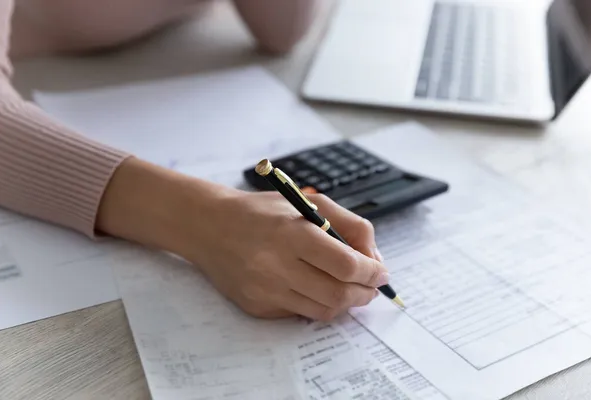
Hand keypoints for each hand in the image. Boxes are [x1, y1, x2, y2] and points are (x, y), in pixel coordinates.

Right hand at [186, 190, 389, 320]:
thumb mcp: (308, 203)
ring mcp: (265, 290)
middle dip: (364, 293)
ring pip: (322, 310)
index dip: (372, 272)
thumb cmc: (262, 212)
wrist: (209, 226)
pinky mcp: (256, 306)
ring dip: (345, 302)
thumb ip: (348, 225)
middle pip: (338, 294)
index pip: (346, 264)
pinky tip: (314, 287)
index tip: (381, 272)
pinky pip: (299, 313)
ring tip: (348, 288)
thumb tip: (373, 258)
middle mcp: (276, 266)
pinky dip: (316, 303)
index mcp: (292, 234)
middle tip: (371, 287)